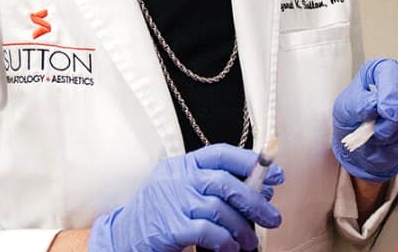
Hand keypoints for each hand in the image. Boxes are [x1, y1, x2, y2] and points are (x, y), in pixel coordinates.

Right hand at [88, 144, 283, 251]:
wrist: (122, 238)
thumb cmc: (159, 215)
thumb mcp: (181, 191)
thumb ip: (211, 186)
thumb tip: (258, 191)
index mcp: (182, 165)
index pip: (222, 153)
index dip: (251, 163)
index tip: (275, 175)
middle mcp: (177, 179)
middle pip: (226, 183)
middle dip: (255, 200)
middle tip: (272, 217)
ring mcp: (173, 202)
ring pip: (220, 210)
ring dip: (242, 228)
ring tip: (250, 241)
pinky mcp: (170, 228)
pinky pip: (209, 232)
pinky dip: (225, 242)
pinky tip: (231, 248)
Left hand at [332, 58, 397, 182]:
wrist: (358, 148)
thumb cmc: (352, 122)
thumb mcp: (344, 110)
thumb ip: (358, 105)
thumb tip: (374, 104)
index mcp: (381, 70)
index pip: (392, 72)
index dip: (391, 94)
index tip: (385, 113)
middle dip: (396, 117)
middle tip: (380, 132)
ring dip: (394, 136)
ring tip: (376, 139)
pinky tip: (389, 146)